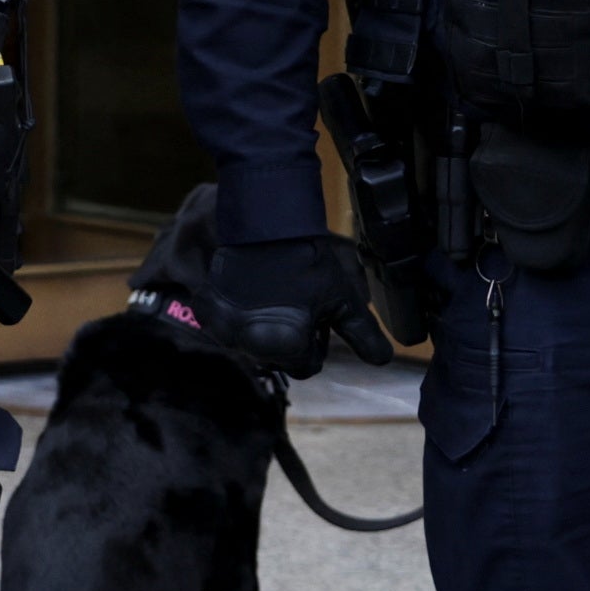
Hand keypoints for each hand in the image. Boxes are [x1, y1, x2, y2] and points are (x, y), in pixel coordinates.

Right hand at [177, 225, 371, 380]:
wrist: (269, 224)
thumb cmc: (309, 262)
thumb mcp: (343, 300)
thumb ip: (362, 335)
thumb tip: (382, 362)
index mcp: (285, 346)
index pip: (306, 367)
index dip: (315, 342)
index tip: (316, 317)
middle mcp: (249, 344)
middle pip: (277, 360)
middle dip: (288, 338)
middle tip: (296, 304)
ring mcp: (223, 328)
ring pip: (250, 346)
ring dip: (262, 330)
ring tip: (274, 297)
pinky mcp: (207, 312)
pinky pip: (224, 328)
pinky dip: (237, 317)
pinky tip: (251, 293)